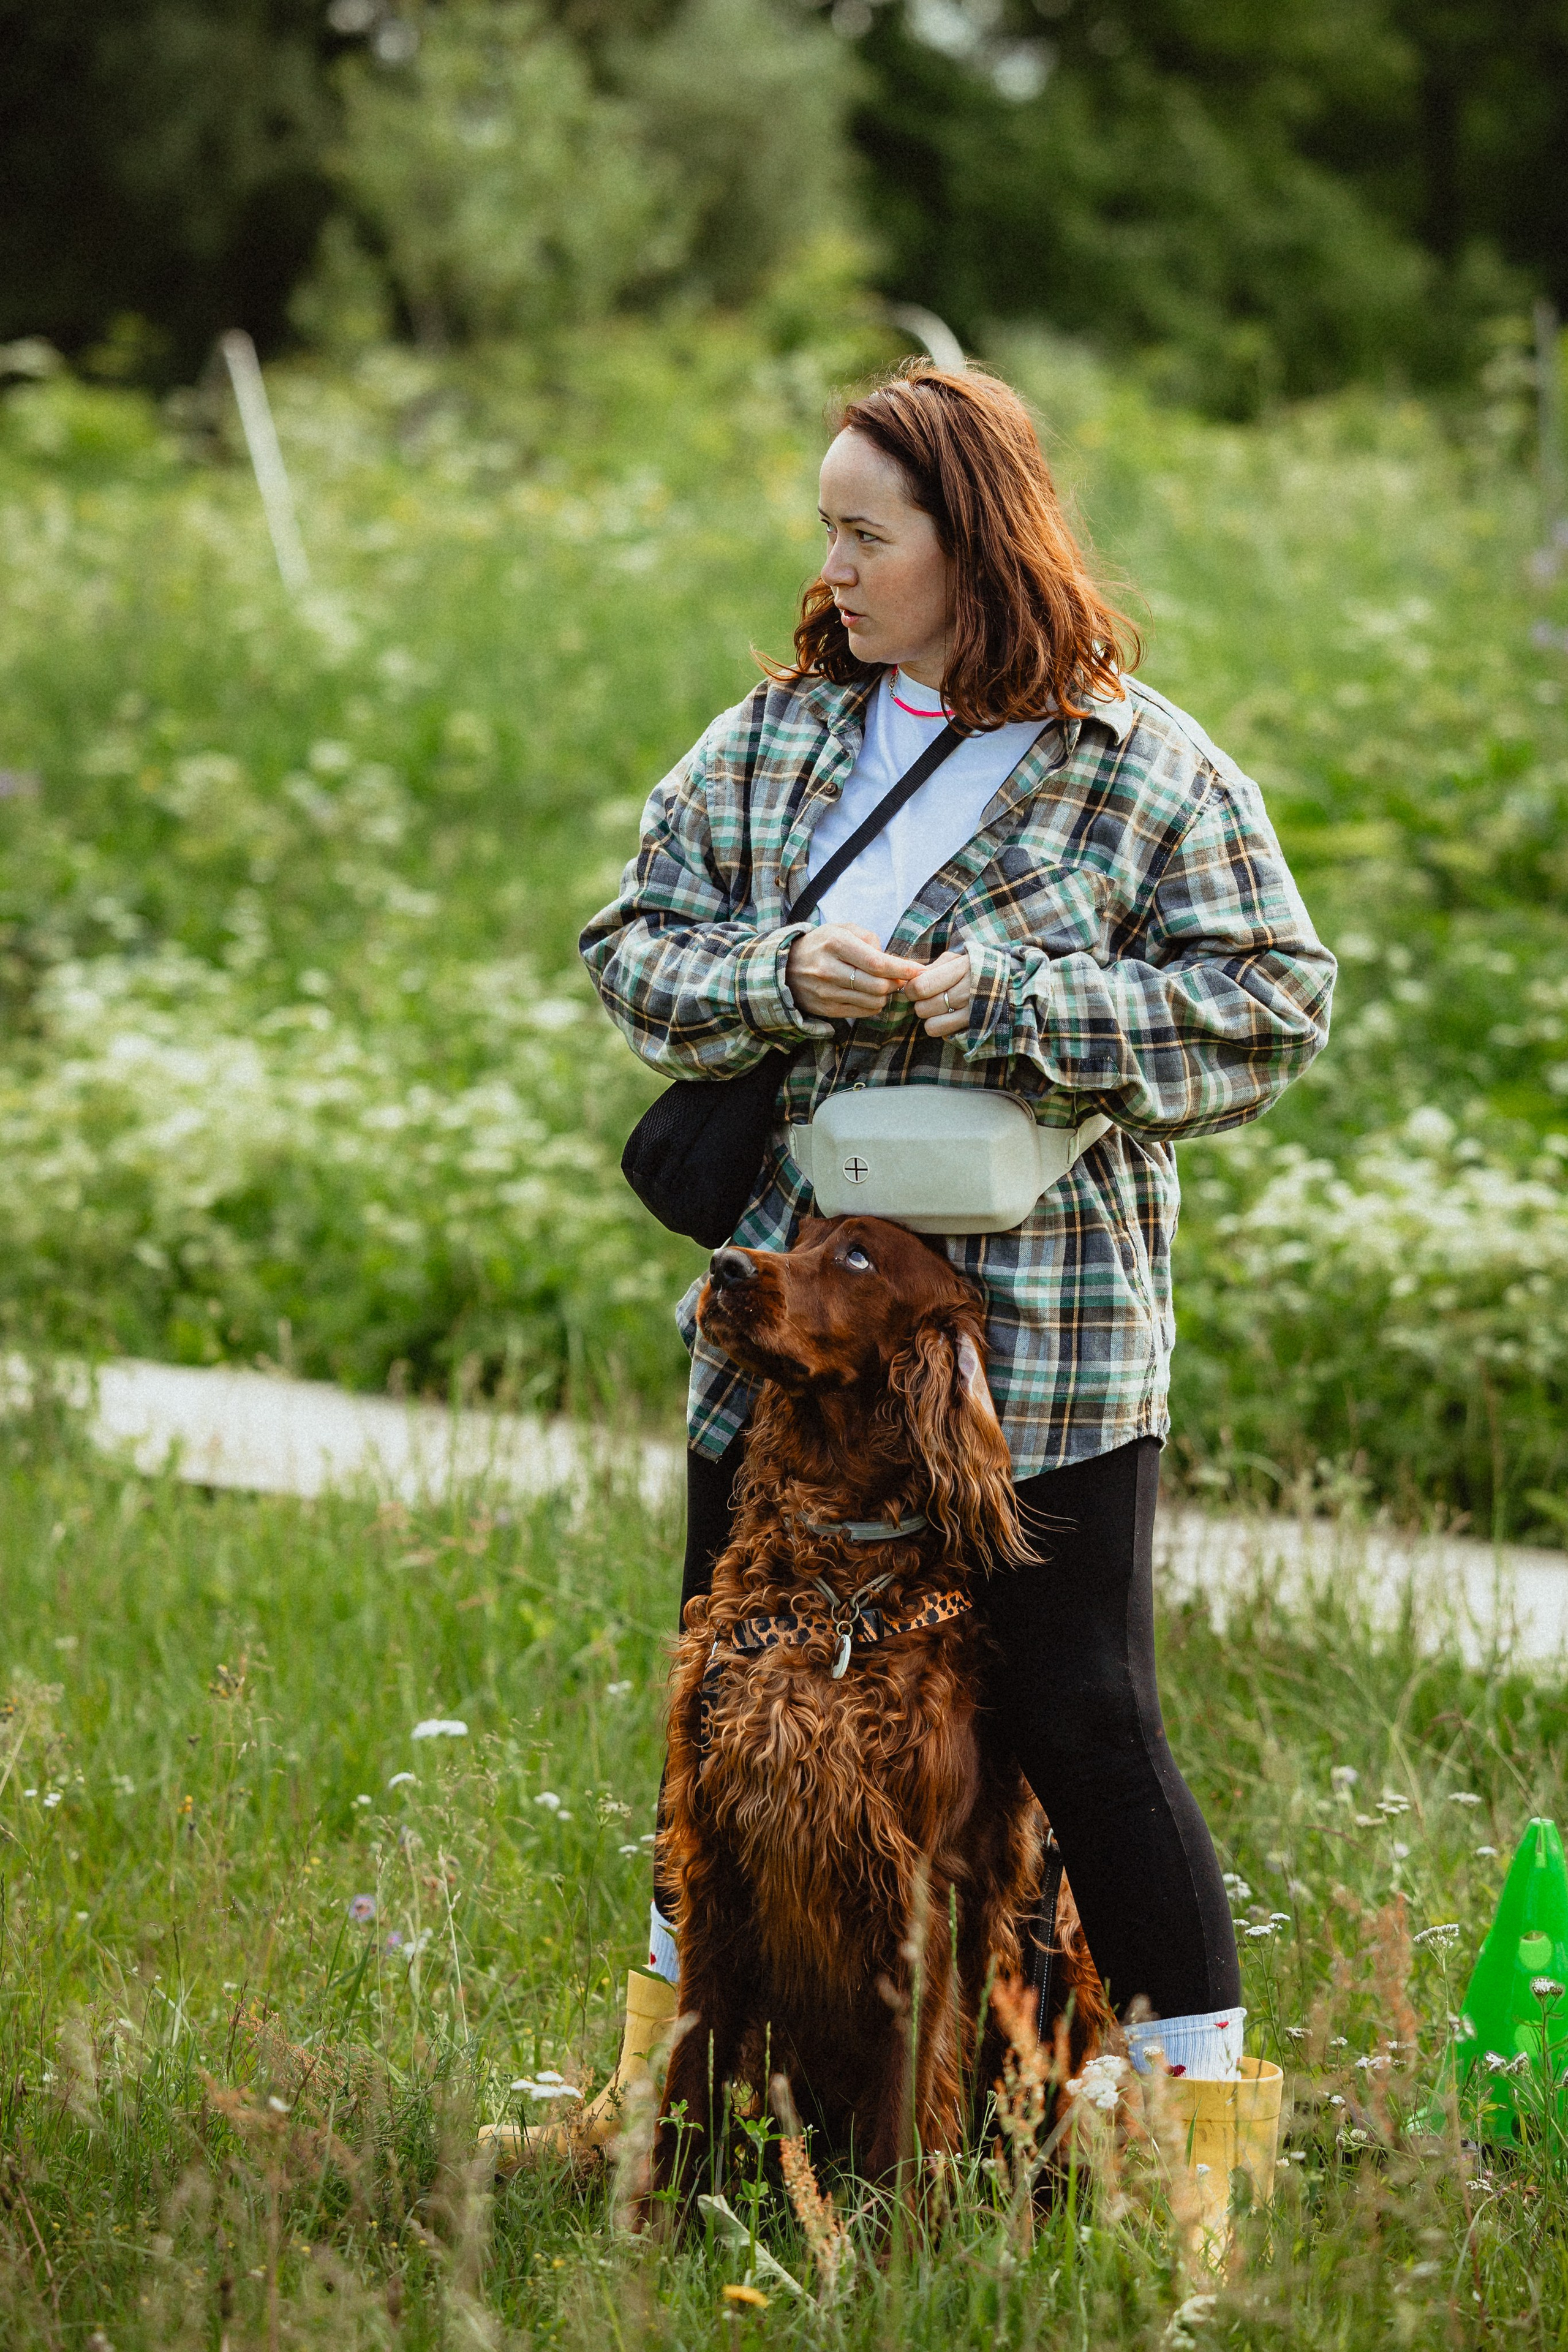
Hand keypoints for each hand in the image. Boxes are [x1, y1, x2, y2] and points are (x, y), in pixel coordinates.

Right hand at [786, 925, 923, 1019]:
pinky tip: (870, 995)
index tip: (920, 970)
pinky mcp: (825, 1009)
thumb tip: (890, 960)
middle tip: (901, 978)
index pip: (877, 963)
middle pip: (878, 985)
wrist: (784, 967)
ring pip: (872, 1002)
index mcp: (835, 944)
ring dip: (885, 995)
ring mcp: (825, 992)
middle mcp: (828, 969)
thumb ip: (868, 938)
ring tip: (883, 984)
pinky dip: (873, 1005)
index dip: (902, 969)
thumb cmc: (821, 944)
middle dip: (896, 983)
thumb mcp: (841, 929)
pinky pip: (861, 1012)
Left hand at [904, 949, 971, 1038]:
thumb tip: (911, 979)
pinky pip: (941, 1032)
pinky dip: (939, 1026)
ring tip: (939, 1007)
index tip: (916, 986)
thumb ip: (933, 967)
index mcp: (961, 968)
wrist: (1010, 984)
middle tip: (929, 997)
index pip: (921, 986)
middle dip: (920, 1003)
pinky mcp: (975, 1027)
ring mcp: (972, 1012)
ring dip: (929, 1017)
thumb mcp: (957, 959)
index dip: (911, 989)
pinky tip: (947, 1016)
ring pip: (930, 1024)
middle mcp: (967, 991)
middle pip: (922, 1008)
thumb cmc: (976, 968)